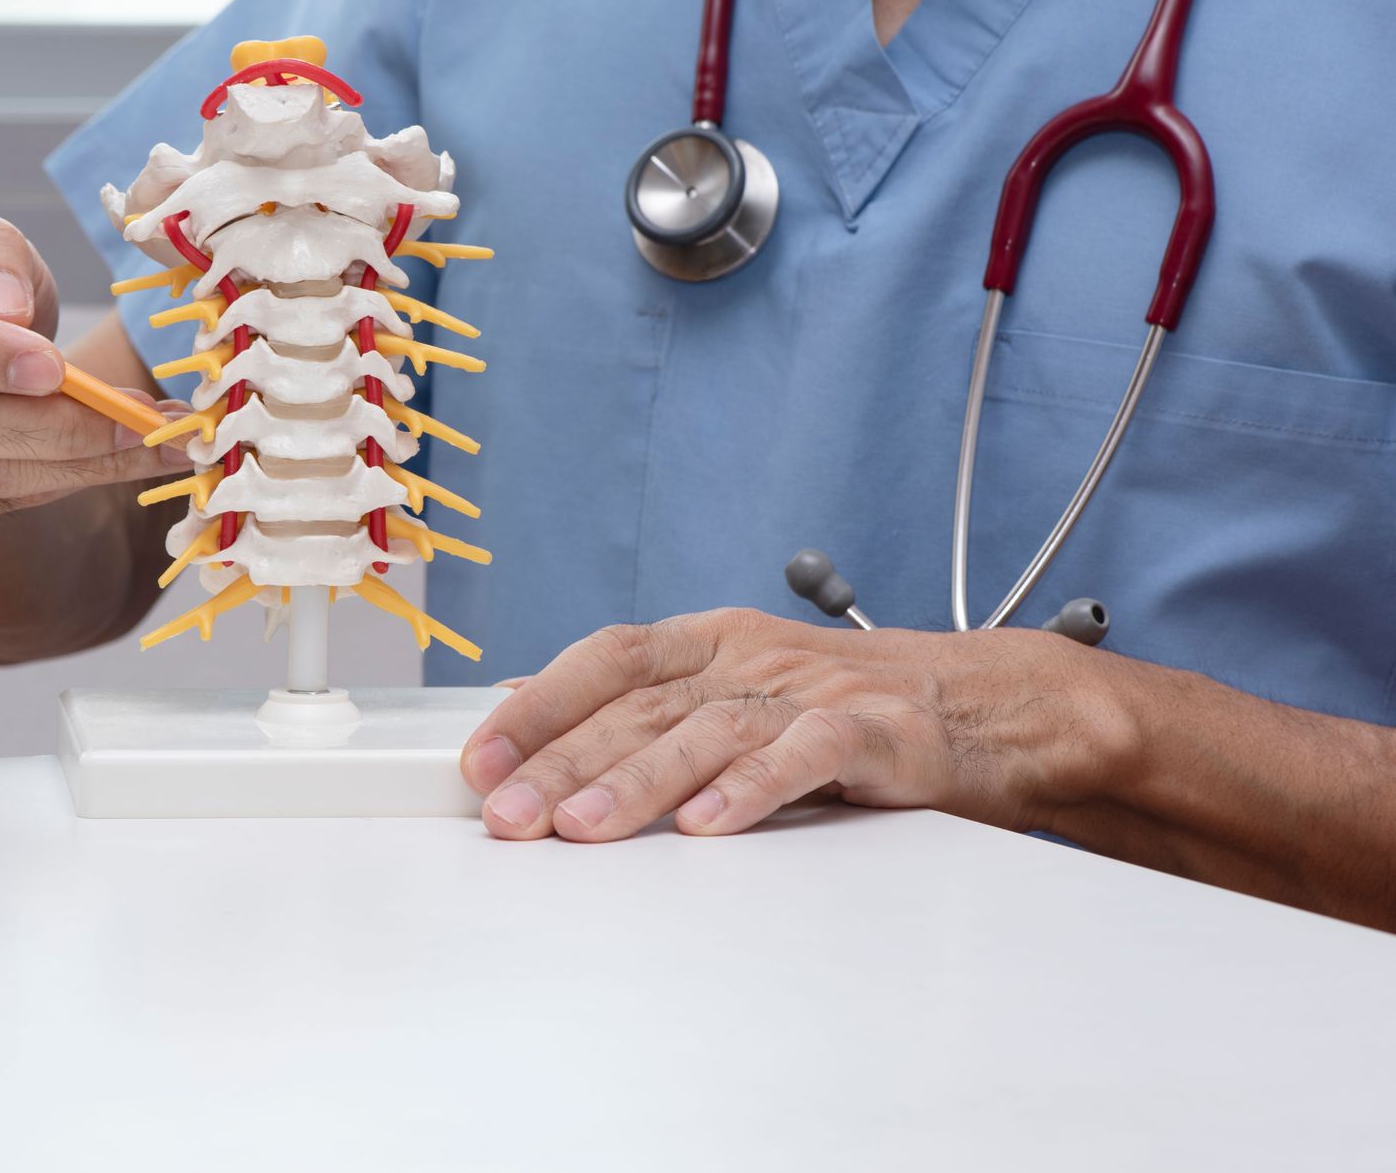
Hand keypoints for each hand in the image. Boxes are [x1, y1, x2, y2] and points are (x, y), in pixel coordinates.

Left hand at [458, 610, 1132, 841]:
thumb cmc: (846, 706)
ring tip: (580, 830)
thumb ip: (645, 708)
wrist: (990, 704)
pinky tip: (708, 828)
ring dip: (636, 782)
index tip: (480, 759)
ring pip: (707, 731)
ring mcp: (810, 689)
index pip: (605, 661)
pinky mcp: (873, 730)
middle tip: (506, 815)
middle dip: (563, 761)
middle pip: (639, 707)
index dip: (538, 706)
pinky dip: (752, 790)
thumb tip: (530, 715)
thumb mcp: (735, 691)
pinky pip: (803, 756)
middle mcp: (750, 657)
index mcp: (709, 641)